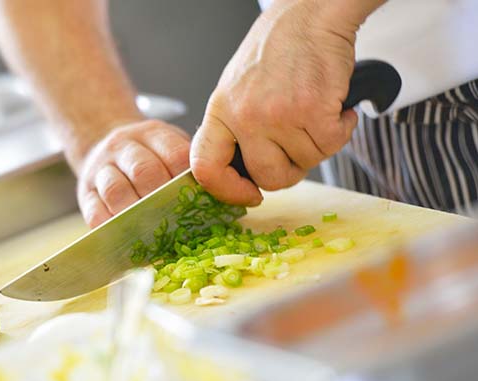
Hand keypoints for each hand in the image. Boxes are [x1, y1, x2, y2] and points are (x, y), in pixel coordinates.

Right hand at [76, 119, 189, 227]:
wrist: (100, 142)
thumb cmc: (146, 154)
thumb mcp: (167, 145)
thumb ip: (188, 165)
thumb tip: (226, 195)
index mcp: (152, 134)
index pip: (174, 152)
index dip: (187, 178)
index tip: (199, 200)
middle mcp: (123, 147)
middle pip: (143, 170)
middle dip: (162, 198)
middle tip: (177, 222)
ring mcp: (101, 169)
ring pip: (116, 190)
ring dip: (136, 214)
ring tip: (152, 232)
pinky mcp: (85, 192)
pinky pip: (93, 210)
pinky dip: (110, 226)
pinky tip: (125, 238)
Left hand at [190, 0, 365, 204]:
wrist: (310, 15)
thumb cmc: (277, 51)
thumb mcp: (237, 89)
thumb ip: (235, 129)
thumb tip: (242, 175)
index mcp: (221, 111)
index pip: (206, 167)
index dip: (227, 191)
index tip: (249, 195)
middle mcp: (245, 116)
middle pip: (268, 177)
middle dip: (290, 171)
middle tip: (298, 149)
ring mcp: (278, 115)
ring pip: (306, 161)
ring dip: (319, 144)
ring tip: (314, 112)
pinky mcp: (314, 110)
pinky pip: (332, 144)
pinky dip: (341, 129)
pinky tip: (335, 107)